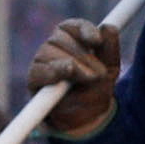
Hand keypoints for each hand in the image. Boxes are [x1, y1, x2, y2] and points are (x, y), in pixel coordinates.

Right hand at [22, 18, 123, 139]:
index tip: (96, 41)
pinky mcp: (34, 80)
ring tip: (89, 80)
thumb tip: (108, 28)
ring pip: (48, 52)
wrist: (86, 117)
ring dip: (72, 65)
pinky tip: (65, 73)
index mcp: (71, 39)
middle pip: (60, 38)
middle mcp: (53, 47)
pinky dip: (52, 72)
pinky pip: (38, 72)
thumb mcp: (110, 69)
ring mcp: (41, 62)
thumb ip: (110, 49)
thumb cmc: (96, 88)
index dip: (84, 29)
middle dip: (82, 55)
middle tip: (98, 73)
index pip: (72, 26)